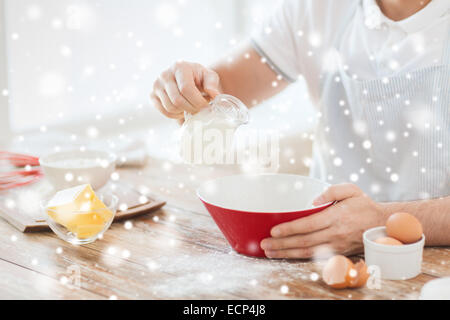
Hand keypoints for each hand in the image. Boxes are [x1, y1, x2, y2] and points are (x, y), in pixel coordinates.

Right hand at [150, 61, 221, 121]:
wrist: (187, 78)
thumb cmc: (199, 78)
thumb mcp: (209, 77)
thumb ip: (212, 84)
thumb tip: (214, 95)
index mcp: (180, 67)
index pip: (186, 89)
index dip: (197, 101)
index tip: (207, 107)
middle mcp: (165, 74)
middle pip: (177, 100)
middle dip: (192, 109)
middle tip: (201, 111)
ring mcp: (156, 85)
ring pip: (170, 107)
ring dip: (184, 112)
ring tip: (192, 108)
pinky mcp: (152, 95)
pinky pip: (164, 112)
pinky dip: (175, 115)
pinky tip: (183, 110)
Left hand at [260, 183, 386, 258]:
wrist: (383, 224)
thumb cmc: (364, 205)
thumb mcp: (351, 190)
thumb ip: (332, 191)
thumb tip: (312, 200)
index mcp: (336, 217)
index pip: (308, 224)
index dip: (289, 229)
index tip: (274, 230)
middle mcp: (335, 233)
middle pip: (304, 241)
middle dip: (282, 243)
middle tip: (265, 243)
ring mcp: (336, 246)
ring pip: (307, 252)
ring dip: (286, 253)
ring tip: (270, 252)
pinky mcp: (337, 253)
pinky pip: (315, 256)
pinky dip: (298, 257)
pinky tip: (285, 255)